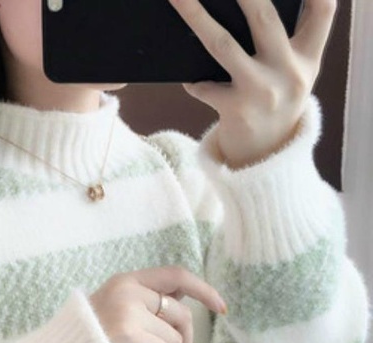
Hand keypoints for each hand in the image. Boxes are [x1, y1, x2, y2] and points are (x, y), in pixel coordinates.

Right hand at [88, 266, 226, 342]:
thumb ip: (146, 304)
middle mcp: (128, 290)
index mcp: (125, 281)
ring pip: (176, 340)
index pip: (176, 275)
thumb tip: (188, 304)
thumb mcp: (115, 311)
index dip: (204, 290)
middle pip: (182, 315)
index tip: (222, 308)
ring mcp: (127, 310)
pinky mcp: (128, 334)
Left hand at [167, 0, 336, 168]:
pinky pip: (204, 86)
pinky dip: (194, 82)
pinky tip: (191, 80)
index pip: (322, 12)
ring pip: (223, 44)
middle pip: (263, 17)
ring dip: (196, 18)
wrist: (266, 157)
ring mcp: (261, 90)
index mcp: (307, 58)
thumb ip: (291, 41)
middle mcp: (288, 72)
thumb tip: (251, 8)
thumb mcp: (295, 74)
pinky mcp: (235, 109)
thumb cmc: (275, 104)